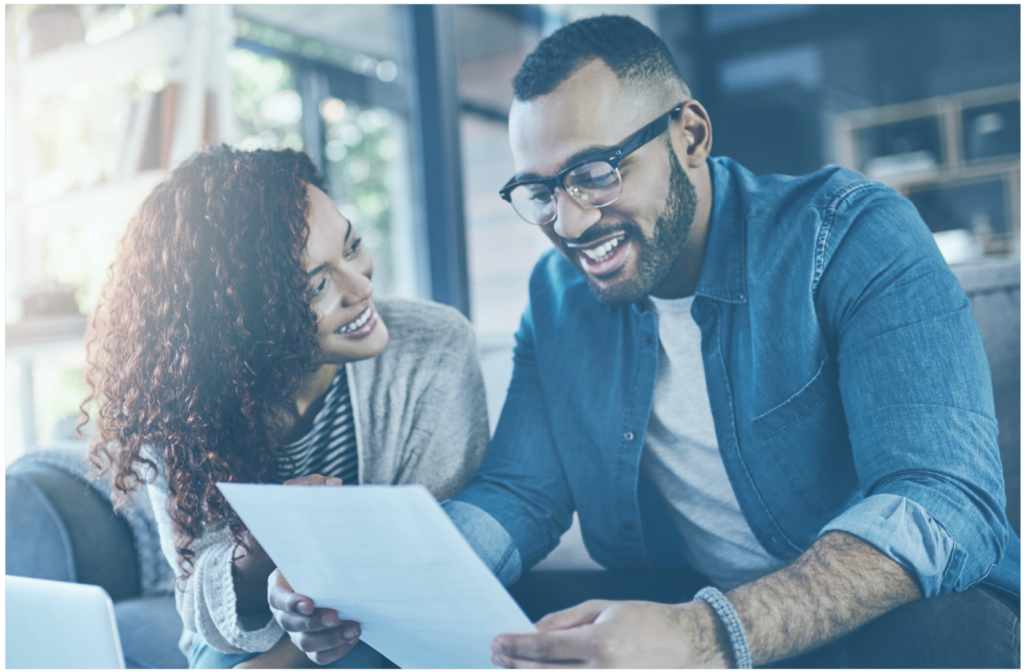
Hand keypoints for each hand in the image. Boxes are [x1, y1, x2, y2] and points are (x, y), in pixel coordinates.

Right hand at [268, 474, 359, 664]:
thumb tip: (332, 482)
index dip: (291, 601)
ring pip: (306, 643)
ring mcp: (300, 629)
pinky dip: (335, 651)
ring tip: (354, 627)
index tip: (309, 600)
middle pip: (291, 624)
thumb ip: (313, 492)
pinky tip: (354, 638)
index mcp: (279, 583)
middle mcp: (285, 610)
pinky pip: (321, 656)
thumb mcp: (311, 514)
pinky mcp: (316, 642)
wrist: (331, 571)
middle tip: (335, 615)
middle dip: (313, 622)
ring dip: (329, 639)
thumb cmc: (320, 542)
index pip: (277, 597)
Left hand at [490, 599, 729, 668]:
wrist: (685, 645)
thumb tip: (532, 631)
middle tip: (495, 655)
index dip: (517, 645)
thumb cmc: (644, 621)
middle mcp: (603, 671)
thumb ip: (565, 620)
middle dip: (515, 664)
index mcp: (601, 643)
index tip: (497, 641)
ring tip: (509, 667)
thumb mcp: (603, 609)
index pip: (546, 646)